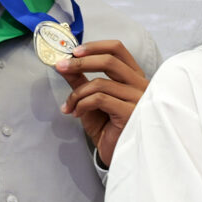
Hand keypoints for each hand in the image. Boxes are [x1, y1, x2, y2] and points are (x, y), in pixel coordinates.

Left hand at [58, 39, 150, 167]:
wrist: (116, 155)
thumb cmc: (107, 128)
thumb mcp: (90, 99)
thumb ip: (80, 80)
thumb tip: (63, 64)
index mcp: (134, 77)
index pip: (117, 49)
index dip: (94, 47)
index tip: (73, 52)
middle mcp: (141, 84)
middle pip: (110, 60)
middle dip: (80, 62)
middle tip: (61, 67)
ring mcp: (138, 99)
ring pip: (100, 82)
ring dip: (77, 93)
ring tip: (69, 106)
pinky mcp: (131, 113)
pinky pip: (100, 99)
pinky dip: (82, 104)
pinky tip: (77, 113)